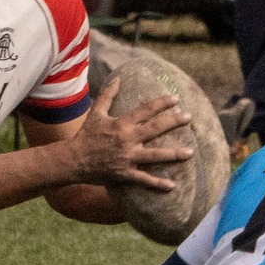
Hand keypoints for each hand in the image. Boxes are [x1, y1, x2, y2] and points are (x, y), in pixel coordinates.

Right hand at [67, 78, 193, 190]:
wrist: (73, 160)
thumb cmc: (85, 135)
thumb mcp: (96, 113)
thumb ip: (108, 95)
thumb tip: (118, 78)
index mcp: (122, 124)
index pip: (146, 110)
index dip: (162, 103)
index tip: (176, 98)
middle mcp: (127, 139)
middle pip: (155, 128)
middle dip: (174, 121)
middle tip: (189, 117)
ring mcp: (128, 157)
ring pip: (155, 155)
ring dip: (174, 154)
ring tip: (190, 152)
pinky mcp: (125, 173)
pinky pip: (144, 180)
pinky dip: (158, 184)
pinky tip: (172, 186)